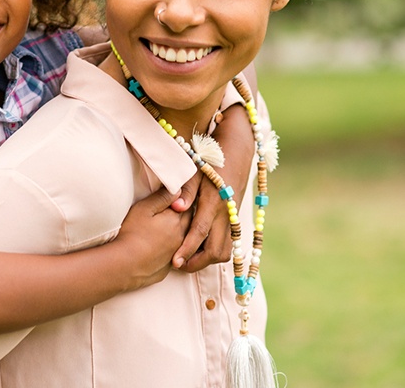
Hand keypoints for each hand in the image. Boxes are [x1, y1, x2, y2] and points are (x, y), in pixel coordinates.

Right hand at [114, 187, 191, 288]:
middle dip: (184, 215)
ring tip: (168, 227)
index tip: (176, 197)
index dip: (183, 200)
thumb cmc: (132, 233)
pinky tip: (162, 246)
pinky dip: (174, 248)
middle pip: (189, 222)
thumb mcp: (145, 208)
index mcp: (176, 221)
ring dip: (180, 232)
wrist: (125, 264)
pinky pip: (177, 254)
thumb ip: (163, 197)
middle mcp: (181, 237)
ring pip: (185, 239)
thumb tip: (179, 189)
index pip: (188, 206)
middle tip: (174, 210)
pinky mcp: (169, 266)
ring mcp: (176, 254)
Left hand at [169, 102, 254, 271]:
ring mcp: (234, 215)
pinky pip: (230, 241)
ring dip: (209, 258)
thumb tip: (177, 208)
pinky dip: (218, 249)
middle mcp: (227, 211)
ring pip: (227, 249)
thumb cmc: (211, 156)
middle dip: (198, 263)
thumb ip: (186, 188)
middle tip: (180, 265)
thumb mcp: (195, 168)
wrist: (239, 148)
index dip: (187, 250)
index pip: (200, 232)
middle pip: (216, 250)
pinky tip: (203, 247)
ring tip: (190, 258)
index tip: (175, 263)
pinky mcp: (237, 216)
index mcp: (214, 200)